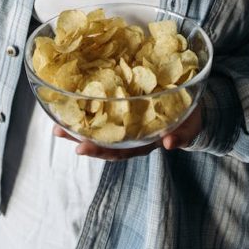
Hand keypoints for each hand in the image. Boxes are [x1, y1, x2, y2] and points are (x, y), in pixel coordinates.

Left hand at [52, 104, 202, 160]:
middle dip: (80, 137)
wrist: (192, 103)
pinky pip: (105, 105)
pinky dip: (89, 104)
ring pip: (99, 125)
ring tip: (56, 120)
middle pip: (102, 139)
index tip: (81, 148)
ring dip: (78, 124)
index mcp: (143, 140)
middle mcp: (130, 133)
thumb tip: (169, 143)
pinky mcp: (125, 102)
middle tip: (58, 131)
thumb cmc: (189, 117)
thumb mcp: (189, 126)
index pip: (119, 149)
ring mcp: (126, 119)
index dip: (100, 150)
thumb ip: (181, 134)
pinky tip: (72, 98)